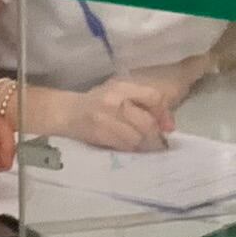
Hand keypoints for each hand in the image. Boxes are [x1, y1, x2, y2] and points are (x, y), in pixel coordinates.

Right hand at [45, 76, 180, 149]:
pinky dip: (132, 149)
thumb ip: (144, 101)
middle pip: (147, 122)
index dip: (163, 113)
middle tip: (158, 140)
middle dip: (155, 134)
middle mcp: (114, 101)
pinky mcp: (99, 135)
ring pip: (137, 138)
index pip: (153, 97)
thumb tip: (168, 124)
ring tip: (146, 145)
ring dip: (145, 144)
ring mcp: (105, 119)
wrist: (67, 112)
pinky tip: (132, 148)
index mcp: (121, 87)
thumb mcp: (120, 92)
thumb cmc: (97, 101)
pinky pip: (125, 146)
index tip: (167, 125)